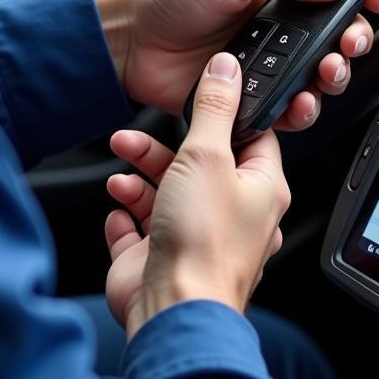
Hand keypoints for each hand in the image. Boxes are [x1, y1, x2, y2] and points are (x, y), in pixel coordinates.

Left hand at [95, 0, 378, 129]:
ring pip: (315, 79)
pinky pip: (284, 110)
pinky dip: (297, 111)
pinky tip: (295, 104)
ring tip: (323, 77)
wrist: (131, 42)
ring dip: (329, 81)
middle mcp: (276, 30)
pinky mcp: (247, 99)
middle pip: (333, 40)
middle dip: (351, 45)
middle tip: (349, 47)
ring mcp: (263, 66)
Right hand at [105, 52, 288, 337]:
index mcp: (260, 190)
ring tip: (119, 174)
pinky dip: (125, 217)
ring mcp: (195, 240)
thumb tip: (228, 69)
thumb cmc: (202, 242)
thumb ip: (214, 108)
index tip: (197, 99)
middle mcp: (233, 216)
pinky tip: (118, 210)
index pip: (250, 139)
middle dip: (158, 149)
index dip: (223, 117)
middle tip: (132, 137)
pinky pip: (139, 230)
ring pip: (164, 194)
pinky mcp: (161, 260)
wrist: (172, 310)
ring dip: (136, 179)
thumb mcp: (208, 155)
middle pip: (196, 166)